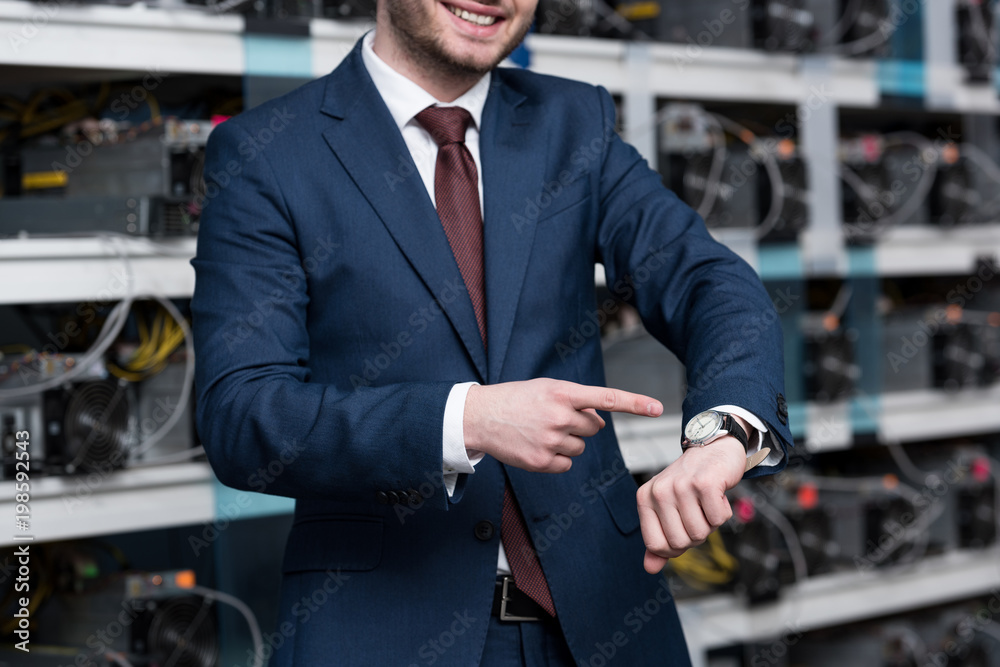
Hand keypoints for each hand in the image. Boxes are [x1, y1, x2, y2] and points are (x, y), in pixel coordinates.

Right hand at [464, 379, 661, 472]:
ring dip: (567, 442)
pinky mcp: (542, 461)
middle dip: (580, 425)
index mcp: (563, 393)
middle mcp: (560, 416)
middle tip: (554, 418)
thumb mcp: (545, 389)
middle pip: (594, 428)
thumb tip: (598, 421)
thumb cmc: (516, 399)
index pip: (607, 398)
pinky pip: (567, 464)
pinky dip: (556, 459)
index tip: (658, 408)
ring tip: (540, 431)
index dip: (635, 403)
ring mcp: (551, 440)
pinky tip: (536, 447)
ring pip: (580, 448)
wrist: (480, 417)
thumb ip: (575, 400)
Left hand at [636, 435, 746, 573]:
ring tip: (706, 502)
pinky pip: (718, 520)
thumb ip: (658, 538)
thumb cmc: (690, 481)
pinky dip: (723, 512)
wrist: (713, 448)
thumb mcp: (667, 508)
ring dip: (710, 523)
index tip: (682, 531)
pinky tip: (718, 495)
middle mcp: (659, 491)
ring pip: (700, 533)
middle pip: (680, 542)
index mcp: (645, 498)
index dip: (674, 548)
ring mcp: (681, 486)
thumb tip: (650, 567)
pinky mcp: (705, 483)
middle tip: (698, 512)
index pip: (655, 545)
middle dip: (696, 535)